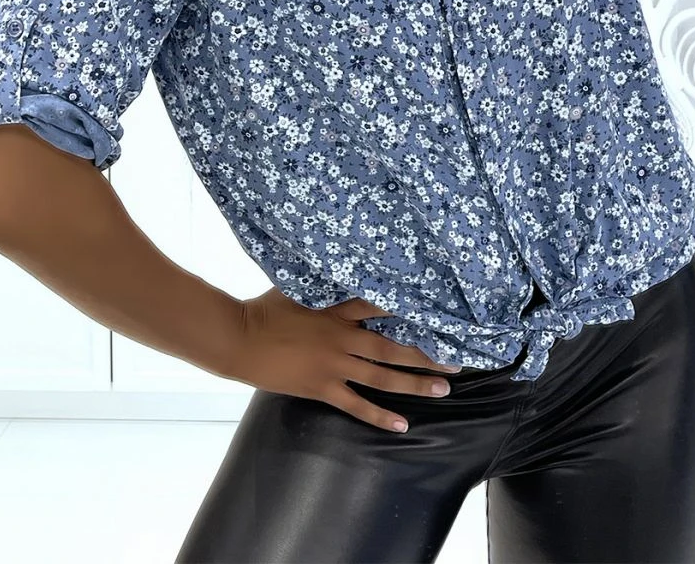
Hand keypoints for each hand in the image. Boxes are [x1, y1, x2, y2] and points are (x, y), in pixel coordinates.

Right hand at [230, 286, 461, 433]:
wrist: (238, 338)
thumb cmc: (265, 308)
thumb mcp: (298, 287)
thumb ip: (324, 286)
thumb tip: (342, 269)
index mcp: (337, 308)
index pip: (381, 305)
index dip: (411, 309)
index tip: (440, 313)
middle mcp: (342, 336)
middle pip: (393, 346)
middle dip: (426, 353)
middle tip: (456, 361)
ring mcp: (333, 364)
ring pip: (383, 376)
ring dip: (415, 383)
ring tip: (442, 389)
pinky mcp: (321, 387)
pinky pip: (357, 404)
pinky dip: (380, 416)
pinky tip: (402, 424)